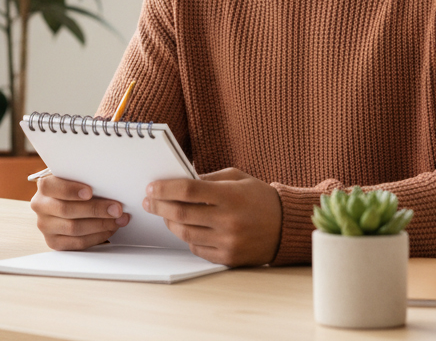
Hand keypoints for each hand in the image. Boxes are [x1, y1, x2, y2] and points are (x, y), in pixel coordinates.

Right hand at [30, 173, 130, 249]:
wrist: (65, 202)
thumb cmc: (74, 187)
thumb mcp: (74, 177)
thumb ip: (84, 178)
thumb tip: (108, 185)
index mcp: (44, 186)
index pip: (51, 186)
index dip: (71, 189)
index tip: (90, 192)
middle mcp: (40, 206)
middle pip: (67, 210)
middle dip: (96, 209)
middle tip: (116, 209)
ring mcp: (46, 226)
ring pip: (74, 228)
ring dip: (100, 225)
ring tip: (117, 220)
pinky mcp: (54, 242)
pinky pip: (78, 243)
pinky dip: (97, 237)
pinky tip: (108, 229)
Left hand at [143, 168, 281, 266]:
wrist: (285, 226)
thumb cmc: (259, 197)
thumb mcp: (236, 178)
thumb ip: (208, 179)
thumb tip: (179, 180)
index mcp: (229, 196)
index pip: (188, 191)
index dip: (166, 188)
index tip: (152, 186)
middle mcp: (227, 220)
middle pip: (182, 213)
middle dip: (160, 205)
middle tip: (149, 200)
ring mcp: (227, 241)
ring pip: (185, 233)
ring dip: (169, 221)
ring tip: (163, 212)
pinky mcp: (228, 257)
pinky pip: (197, 248)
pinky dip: (186, 237)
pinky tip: (184, 227)